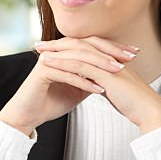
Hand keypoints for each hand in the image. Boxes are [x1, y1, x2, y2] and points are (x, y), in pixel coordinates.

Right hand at [0, 37, 137, 134]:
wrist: (28, 115)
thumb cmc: (50, 102)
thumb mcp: (77, 89)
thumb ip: (91, 78)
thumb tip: (111, 74)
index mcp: (65, 52)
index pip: (92, 44)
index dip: (113, 48)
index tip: (133, 53)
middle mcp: (56, 52)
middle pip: (86, 45)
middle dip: (110, 51)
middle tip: (128, 58)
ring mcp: (48, 60)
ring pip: (78, 58)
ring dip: (99, 65)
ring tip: (117, 72)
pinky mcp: (42, 72)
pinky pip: (67, 74)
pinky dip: (84, 81)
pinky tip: (98, 88)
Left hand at [32, 38, 160, 132]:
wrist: (150, 111)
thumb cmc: (136, 103)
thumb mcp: (116, 89)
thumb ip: (105, 83)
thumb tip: (94, 83)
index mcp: (111, 60)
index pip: (85, 48)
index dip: (68, 47)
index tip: (51, 48)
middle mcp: (108, 58)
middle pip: (79, 45)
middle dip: (57, 44)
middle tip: (39, 44)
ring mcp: (107, 64)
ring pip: (77, 52)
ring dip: (56, 51)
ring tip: (38, 51)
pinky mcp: (105, 74)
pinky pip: (79, 65)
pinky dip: (61, 62)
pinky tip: (48, 64)